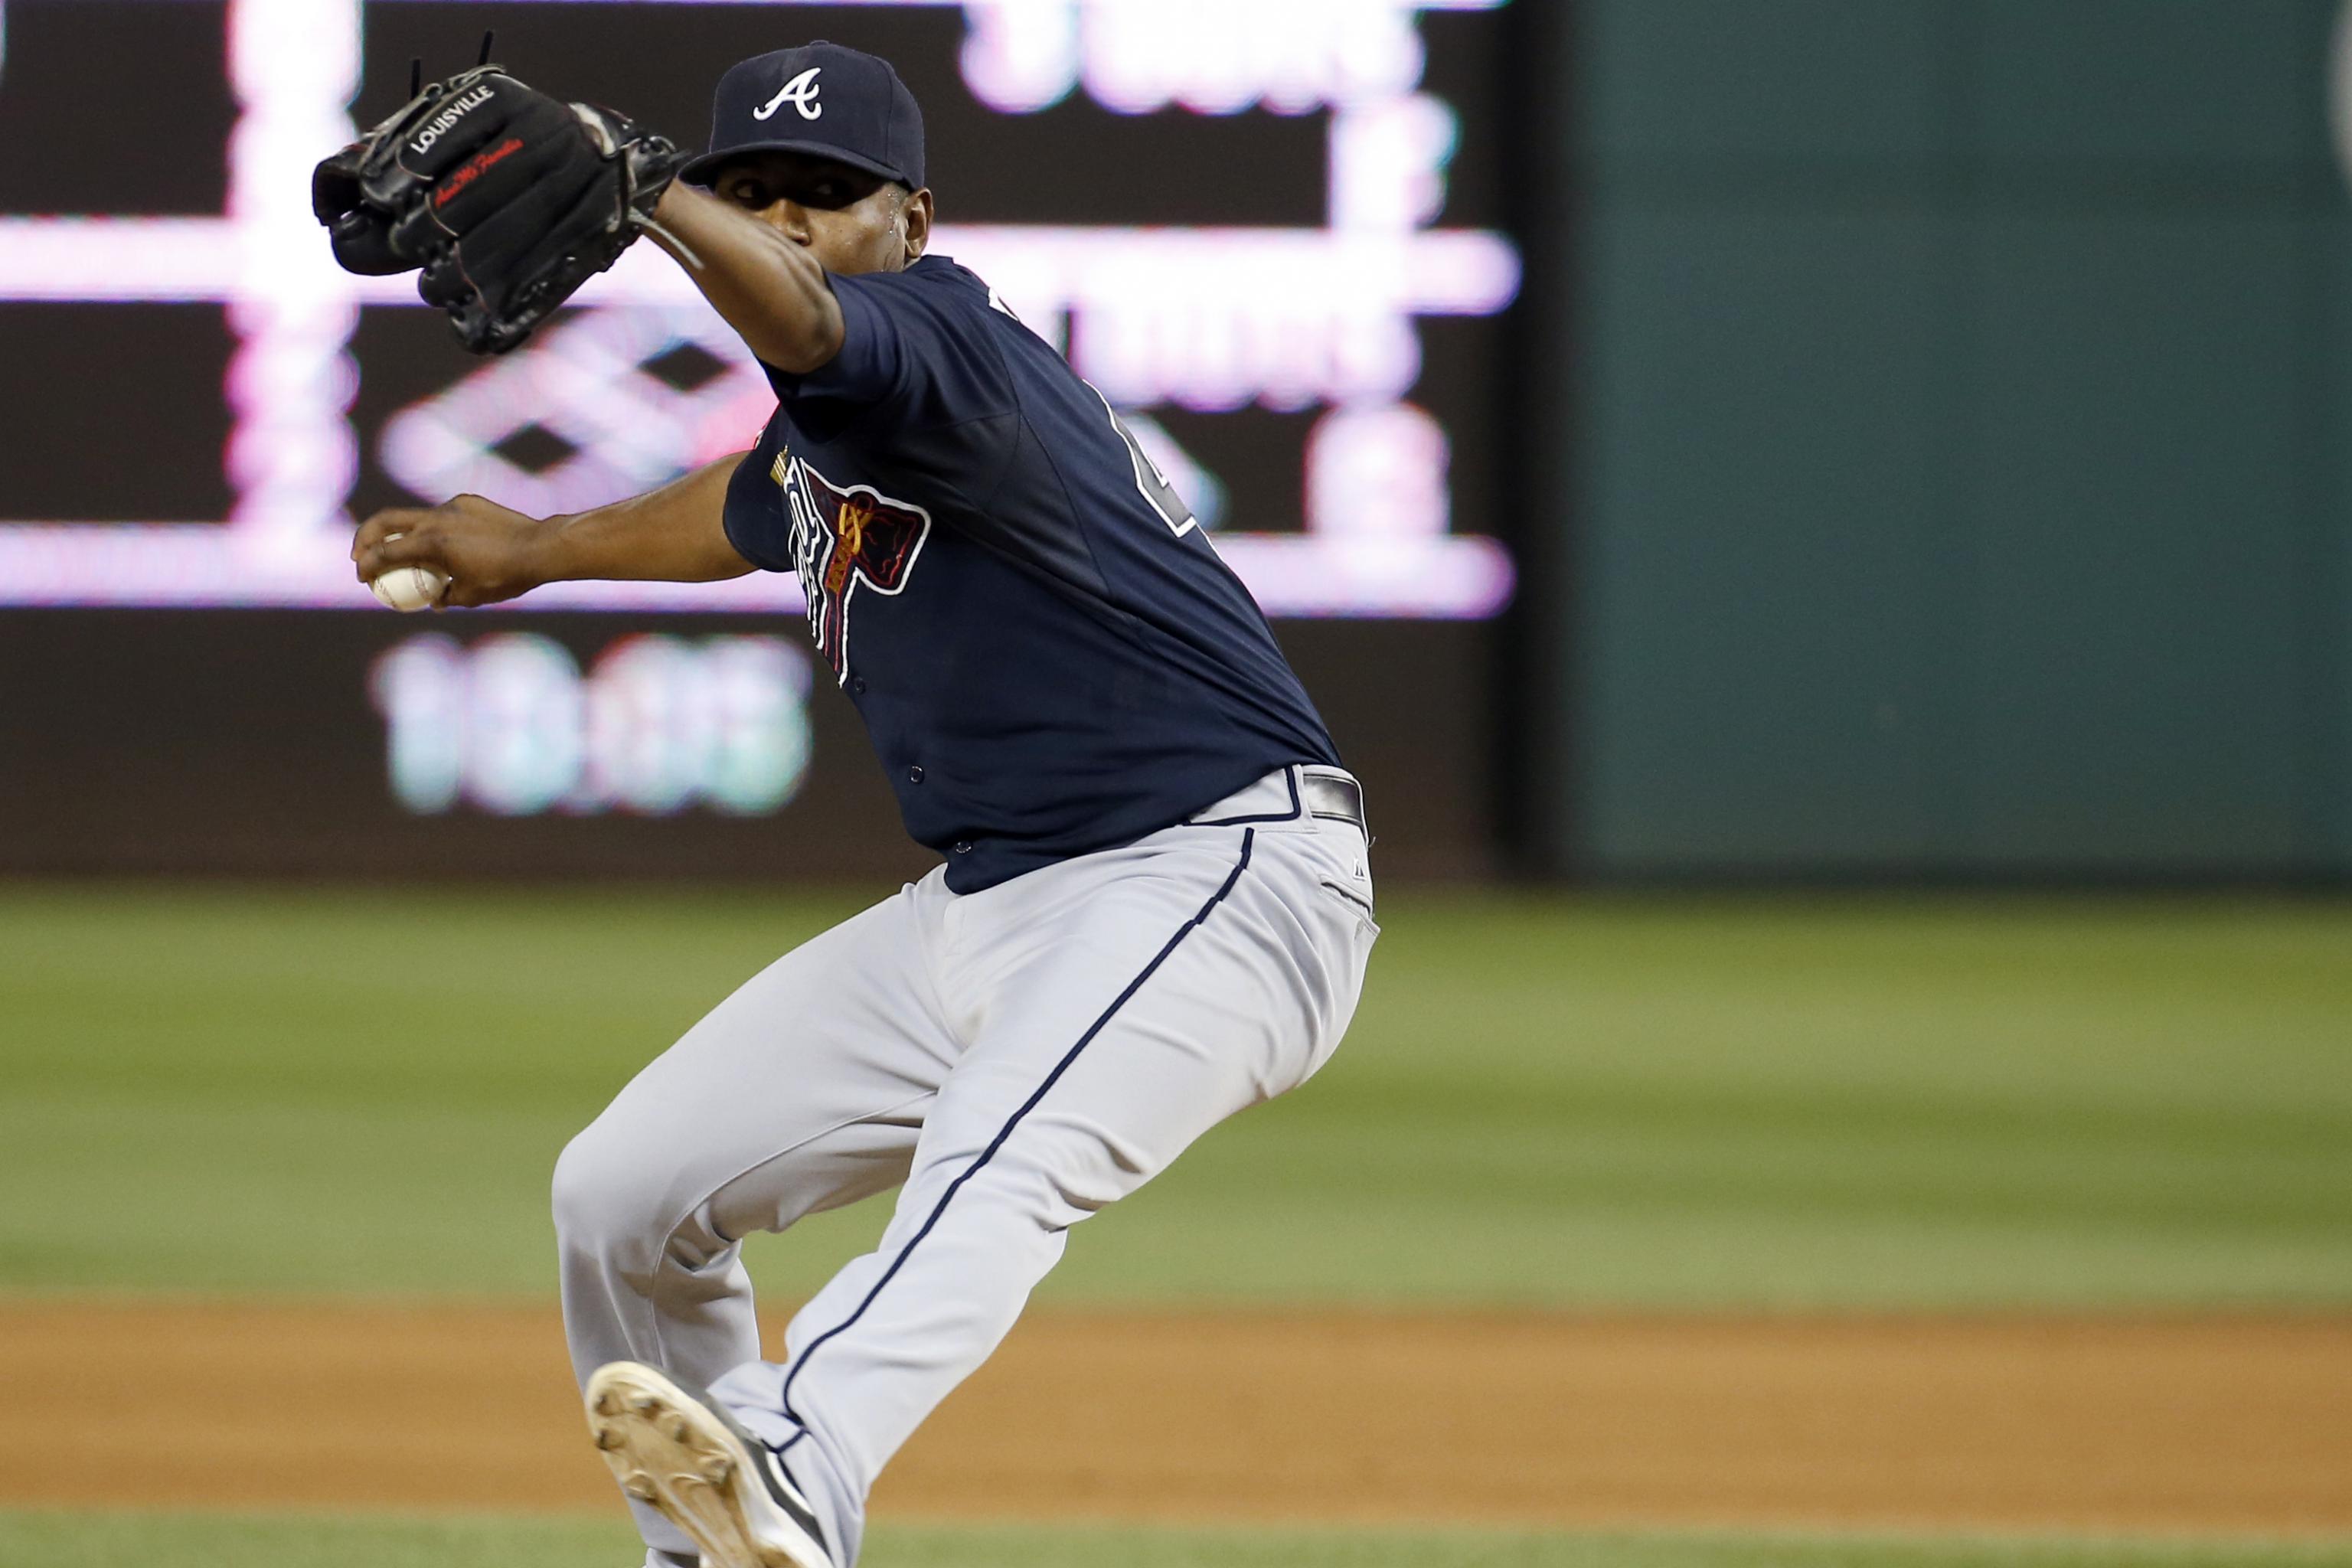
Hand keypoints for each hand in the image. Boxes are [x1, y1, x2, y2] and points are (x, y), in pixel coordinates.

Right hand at [352, 494, 553, 607]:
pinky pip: (443, 514)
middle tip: (361, 555)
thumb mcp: (471, 596)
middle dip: (366, 537)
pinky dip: (436, 529)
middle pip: (386, 521)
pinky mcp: (469, 502)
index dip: (367, 565)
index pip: (386, 552)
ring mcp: (453, 507)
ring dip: (403, 533)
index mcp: (432, 543)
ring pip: (416, 516)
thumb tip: (435, 600)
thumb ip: (445, 597)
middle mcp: (437, 519)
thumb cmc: (507, 576)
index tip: (362, 577)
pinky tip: (448, 546)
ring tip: (404, 554)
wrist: (541, 547)